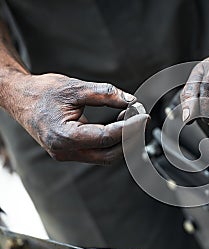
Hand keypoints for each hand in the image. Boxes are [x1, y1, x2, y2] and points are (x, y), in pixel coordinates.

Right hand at [5, 72, 147, 163]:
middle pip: (108, 154)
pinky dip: (111, 141)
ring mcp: (67, 154)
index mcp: (64, 136)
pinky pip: (97, 152)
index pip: (106, 137)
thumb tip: (131, 101)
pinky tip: (119, 125)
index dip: (129, 128)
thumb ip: (105, 94)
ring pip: (104, 156)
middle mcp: (65, 151)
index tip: (143, 116)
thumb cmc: (42, 91)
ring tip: (131, 120)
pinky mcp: (70, 152)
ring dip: (121, 141)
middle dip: (129, 139)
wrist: (20, 97)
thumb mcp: (75, 88)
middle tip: (141, 120)